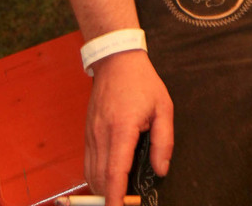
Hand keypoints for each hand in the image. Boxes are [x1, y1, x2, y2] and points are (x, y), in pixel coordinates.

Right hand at [85, 50, 173, 205]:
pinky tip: (109, 180)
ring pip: (91, 173)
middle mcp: (102, 134)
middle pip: (100, 178)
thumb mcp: (163, 107)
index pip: (115, 170)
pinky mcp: (88, 133)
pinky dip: (97, 176)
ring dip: (102, 188)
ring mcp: (92, 134)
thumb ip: (164, 140)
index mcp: (122, 127)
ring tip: (119, 195)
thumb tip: (161, 169)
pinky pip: (88, 162)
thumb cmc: (142, 82)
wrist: (116, 60)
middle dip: (110, 196)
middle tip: (126, 203)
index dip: (116, 195)